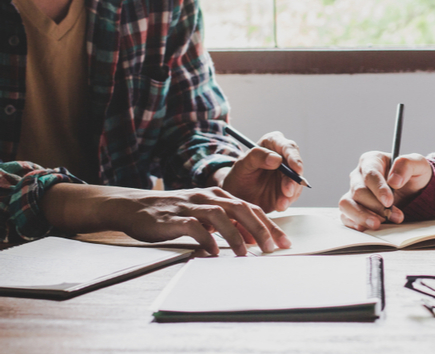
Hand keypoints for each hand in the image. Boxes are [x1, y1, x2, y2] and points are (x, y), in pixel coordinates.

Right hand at [41, 183, 289, 255]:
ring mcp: (190, 205)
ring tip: (247, 255)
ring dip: (237, 235)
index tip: (284, 242)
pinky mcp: (173, 217)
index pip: (250, 208)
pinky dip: (207, 240)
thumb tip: (250, 241)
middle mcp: (207, 197)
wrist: (134, 206)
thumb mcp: (202, 215)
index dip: (269, 225)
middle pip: (242, 209)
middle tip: (274, 248)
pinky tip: (215, 254)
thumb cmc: (172, 213)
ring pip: (221, 216)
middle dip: (261, 229)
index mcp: (218, 195)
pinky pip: (194, 227)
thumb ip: (225, 224)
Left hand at [220, 131, 303, 213]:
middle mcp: (283, 156)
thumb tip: (277, 159)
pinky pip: (293, 194)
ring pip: (297, 182)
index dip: (294, 157)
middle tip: (287, 192)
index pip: (288, 147)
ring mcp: (287, 174)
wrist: (236, 195)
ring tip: (280, 204)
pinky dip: (287, 201)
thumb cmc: (238, 176)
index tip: (295, 169)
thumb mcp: (242, 165)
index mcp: (272, 144)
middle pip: (296, 165)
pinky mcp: (288, 188)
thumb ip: (256, 157)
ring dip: (291, 193)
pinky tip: (280, 206)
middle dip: (293, 180)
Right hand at [338, 151, 431, 230]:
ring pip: (347, 204)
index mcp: (372, 160)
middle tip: (394, 216)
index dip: (378, 188)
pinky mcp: (352, 208)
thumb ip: (406, 165)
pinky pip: (345, 216)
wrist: (414, 192)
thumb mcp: (418, 164)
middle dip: (376, 206)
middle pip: (359, 191)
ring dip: (361, 216)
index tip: (389, 201)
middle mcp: (359, 176)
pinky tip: (367, 228)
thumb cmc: (414, 175)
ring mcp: (353, 193)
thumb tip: (394, 181)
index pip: (370, 174)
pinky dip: (354, 223)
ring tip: (377, 224)